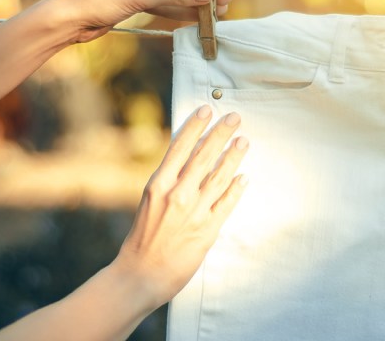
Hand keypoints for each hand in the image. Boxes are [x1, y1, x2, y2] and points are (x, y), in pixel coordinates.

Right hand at [112, 105, 247, 306]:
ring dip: (233, 157)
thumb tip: (188, 158)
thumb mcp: (149, 201)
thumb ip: (168, 181)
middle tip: (234, 117)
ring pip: (219, 177)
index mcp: (158, 184)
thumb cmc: (143, 238)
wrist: (141, 274)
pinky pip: (226, 204)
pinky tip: (244, 177)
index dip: (195, 125)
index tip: (207, 109)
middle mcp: (176, 194)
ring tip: (243, 141)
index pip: (179, 147)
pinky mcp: (207, 230)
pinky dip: (236, 189)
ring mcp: (193, 212)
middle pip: (204, 156)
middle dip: (220, 134)